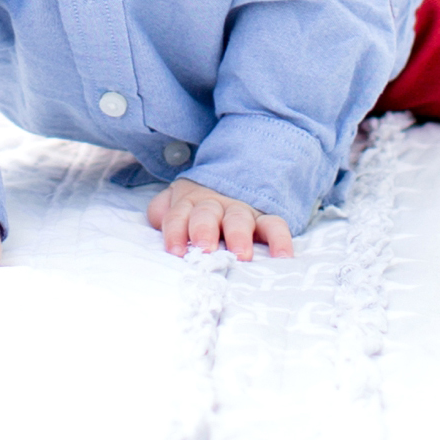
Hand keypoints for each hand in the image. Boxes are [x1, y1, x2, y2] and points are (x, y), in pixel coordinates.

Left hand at [146, 178, 293, 262]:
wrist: (229, 182)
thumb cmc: (197, 208)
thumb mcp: (177, 204)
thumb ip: (162, 210)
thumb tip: (157, 218)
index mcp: (189, 203)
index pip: (178, 215)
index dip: (176, 231)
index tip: (175, 251)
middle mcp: (215, 206)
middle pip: (207, 214)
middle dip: (205, 230)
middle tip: (205, 249)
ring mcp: (241, 211)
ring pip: (239, 219)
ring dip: (239, 235)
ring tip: (241, 255)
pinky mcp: (265, 219)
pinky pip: (275, 225)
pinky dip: (280, 239)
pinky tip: (282, 257)